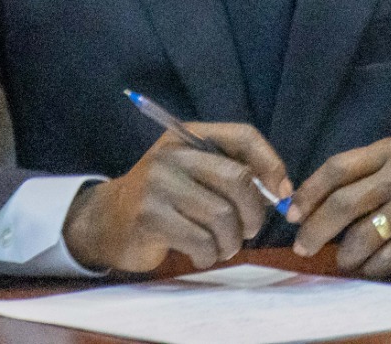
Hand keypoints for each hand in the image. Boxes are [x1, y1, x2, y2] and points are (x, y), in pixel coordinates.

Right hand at [62, 123, 290, 272]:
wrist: (106, 221)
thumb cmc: (164, 199)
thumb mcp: (192, 172)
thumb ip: (231, 172)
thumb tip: (283, 191)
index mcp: (187, 135)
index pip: (243, 136)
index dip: (271, 163)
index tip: (283, 193)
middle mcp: (172, 154)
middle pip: (238, 179)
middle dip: (253, 213)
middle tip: (247, 230)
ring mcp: (158, 184)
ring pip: (222, 216)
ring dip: (231, 242)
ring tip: (222, 246)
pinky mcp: (149, 217)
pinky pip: (201, 241)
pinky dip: (210, 255)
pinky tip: (201, 254)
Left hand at [287, 137, 390, 276]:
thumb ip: (368, 175)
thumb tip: (318, 203)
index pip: (338, 168)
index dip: (310, 192)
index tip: (293, 212)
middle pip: (344, 203)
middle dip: (316, 229)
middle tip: (303, 246)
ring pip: (363, 236)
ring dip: (346, 254)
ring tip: (345, 259)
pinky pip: (387, 259)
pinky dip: (373, 267)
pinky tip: (373, 266)